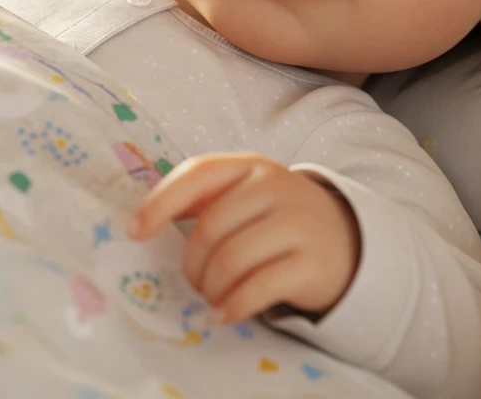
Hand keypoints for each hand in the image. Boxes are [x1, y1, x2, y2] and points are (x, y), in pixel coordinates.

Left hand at [128, 152, 360, 324]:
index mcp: (251, 166)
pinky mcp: (312, 262)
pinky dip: (234, 306)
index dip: (161, 201)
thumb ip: (206, 201)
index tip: (136, 232)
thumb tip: (145, 223)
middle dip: (193, 265)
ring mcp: (297, 222)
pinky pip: (258, 288)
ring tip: (213, 298)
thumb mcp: (248, 196)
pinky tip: (227, 313)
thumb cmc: (279, 219)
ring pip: (231, 260)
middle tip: (195, 283)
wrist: (345, 240)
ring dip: (211, 289)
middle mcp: (275, 186)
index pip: (198, 173)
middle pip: (211, 228)